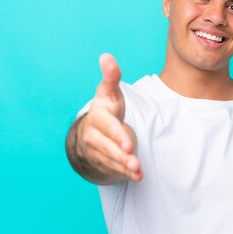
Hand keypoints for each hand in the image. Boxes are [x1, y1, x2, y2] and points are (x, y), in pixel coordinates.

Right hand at [77, 53, 142, 181]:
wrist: (93, 128)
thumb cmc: (106, 107)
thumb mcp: (109, 91)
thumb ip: (111, 76)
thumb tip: (106, 56)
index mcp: (97, 116)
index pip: (107, 127)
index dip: (117, 136)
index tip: (129, 145)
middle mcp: (93, 135)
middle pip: (108, 148)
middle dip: (122, 156)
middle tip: (136, 163)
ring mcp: (96, 150)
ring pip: (111, 161)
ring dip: (125, 167)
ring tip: (139, 172)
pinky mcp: (102, 162)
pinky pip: (113, 169)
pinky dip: (125, 174)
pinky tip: (138, 177)